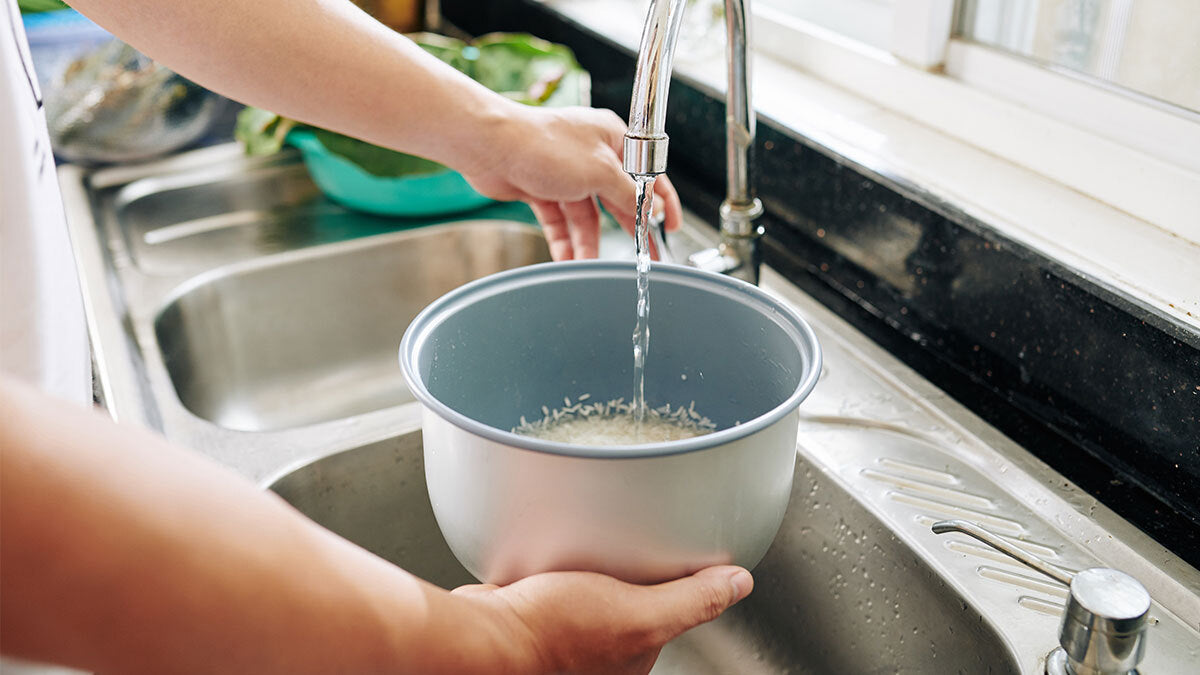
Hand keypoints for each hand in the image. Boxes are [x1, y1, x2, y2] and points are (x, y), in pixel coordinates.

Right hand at [452, 565, 752, 673]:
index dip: (677, 579)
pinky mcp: (532, 607)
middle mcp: (600, 651)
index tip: (675, 548)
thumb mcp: (639, 614)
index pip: (670, 610)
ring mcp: (564, 629)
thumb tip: (739, 583)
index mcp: (632, 658)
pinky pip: (557, 574)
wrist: (480, 635)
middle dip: (631, 565)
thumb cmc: (551, 634)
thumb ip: (692, 600)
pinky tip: (557, 539)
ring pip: (593, 582)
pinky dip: (559, 556)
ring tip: (594, 533)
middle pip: (631, 595)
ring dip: (593, 558)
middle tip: (628, 535)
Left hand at [461, 105, 683, 260]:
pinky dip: (564, 240)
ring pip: (586, 216)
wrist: (490, 146)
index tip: (671, 226)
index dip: (661, 202)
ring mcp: (566, 173)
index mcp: (613, 139)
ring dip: (588, 242)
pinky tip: (568, 260)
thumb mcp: (601, 171)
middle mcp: (591, 154)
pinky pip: (560, 221)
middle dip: (627, 231)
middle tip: (643, 258)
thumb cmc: (543, 144)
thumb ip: (630, 194)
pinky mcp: (542, 188)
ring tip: (592, 265)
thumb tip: (651, 210)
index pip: (647, 174)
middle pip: (617, 199)